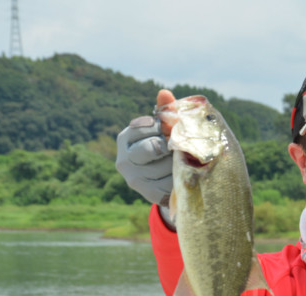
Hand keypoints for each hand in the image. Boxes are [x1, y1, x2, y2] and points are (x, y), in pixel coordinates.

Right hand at [115, 90, 176, 206]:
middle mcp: (124, 159)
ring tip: (181, 161)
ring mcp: (134, 178)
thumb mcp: (162, 128)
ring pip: (168, 166)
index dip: (168, 128)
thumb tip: (165, 93)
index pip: (150, 127)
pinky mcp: (147, 193)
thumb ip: (165, 111)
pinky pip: (171, 184)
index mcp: (125, 138)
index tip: (172, 130)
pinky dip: (181, 179)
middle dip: (172, 146)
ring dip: (181, 163)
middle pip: (156, 147)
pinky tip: (181, 175)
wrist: (161, 179)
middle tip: (178, 147)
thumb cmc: (163, 145)